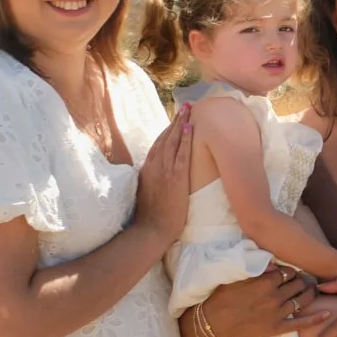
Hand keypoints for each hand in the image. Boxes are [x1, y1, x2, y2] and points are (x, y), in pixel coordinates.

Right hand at [132, 106, 194, 250]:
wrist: (151, 229)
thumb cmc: (150, 216)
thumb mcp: (146, 191)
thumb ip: (151, 179)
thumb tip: (157, 172)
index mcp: (147, 169)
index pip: (157, 144)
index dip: (167, 131)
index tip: (174, 120)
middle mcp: (154, 166)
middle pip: (165, 138)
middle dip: (175, 121)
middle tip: (184, 107)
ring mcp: (164, 170)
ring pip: (172, 141)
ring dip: (180, 124)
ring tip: (188, 110)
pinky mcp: (175, 177)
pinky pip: (181, 154)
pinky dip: (185, 140)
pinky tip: (190, 128)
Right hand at [195, 265, 323, 336]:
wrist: (213, 323)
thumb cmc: (222, 298)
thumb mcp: (238, 277)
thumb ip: (258, 269)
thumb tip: (274, 264)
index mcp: (265, 282)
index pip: (288, 272)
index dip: (291, 272)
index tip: (290, 273)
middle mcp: (274, 296)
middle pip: (298, 284)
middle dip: (301, 281)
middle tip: (302, 281)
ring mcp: (278, 313)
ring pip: (303, 300)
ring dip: (310, 294)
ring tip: (311, 291)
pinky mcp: (277, 328)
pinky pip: (301, 323)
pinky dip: (316, 318)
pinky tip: (327, 313)